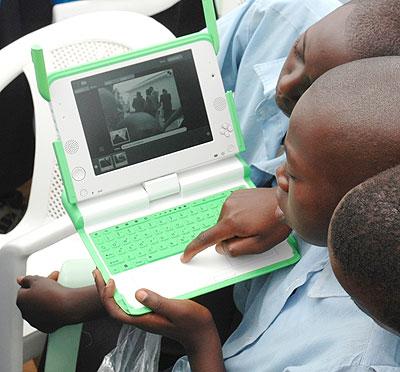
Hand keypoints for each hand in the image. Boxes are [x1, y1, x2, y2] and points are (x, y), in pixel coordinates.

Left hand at [17, 272, 104, 332]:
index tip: (45, 281)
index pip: (24, 289)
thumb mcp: (39, 280)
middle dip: (41, 291)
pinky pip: (47, 316)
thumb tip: (20, 279)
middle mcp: (25, 312)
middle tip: (53, 285)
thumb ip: (27, 279)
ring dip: (46, 301)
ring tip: (58, 294)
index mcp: (21, 300)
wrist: (68, 307)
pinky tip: (58, 305)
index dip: (35, 283)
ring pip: (40, 308)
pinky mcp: (45, 327)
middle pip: (32, 298)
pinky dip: (51, 311)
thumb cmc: (53, 293)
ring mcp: (35, 321)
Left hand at [93, 270, 220, 354]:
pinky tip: (131, 280)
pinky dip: (128, 289)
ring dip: (114, 289)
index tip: (109, 280)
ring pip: (123, 303)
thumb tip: (138, 293)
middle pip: (115, 306)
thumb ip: (157, 302)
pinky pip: (134, 300)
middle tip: (99, 271)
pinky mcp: (153, 311)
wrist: (201, 333)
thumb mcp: (176, 309)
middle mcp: (142, 318)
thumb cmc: (191, 323)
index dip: (107, 297)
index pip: (116, 311)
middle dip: (104, 290)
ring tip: (109, 274)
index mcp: (144, 319)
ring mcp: (147, 315)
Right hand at [181, 188, 290, 261]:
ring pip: (224, 222)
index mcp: (232, 222)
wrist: (285, 202)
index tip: (186, 255)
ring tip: (254, 224)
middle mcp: (228, 208)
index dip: (194, 249)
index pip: (206, 238)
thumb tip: (221, 248)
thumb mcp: (259, 245)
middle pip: (218, 231)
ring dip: (233, 227)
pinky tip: (252, 216)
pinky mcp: (236, 195)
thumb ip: (236, 250)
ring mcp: (231, 199)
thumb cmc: (276, 223)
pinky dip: (236, 217)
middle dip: (228, 238)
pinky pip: (230, 211)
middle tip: (250, 236)